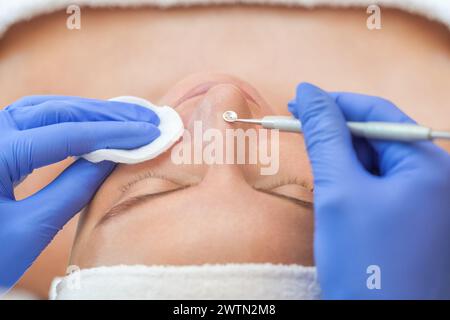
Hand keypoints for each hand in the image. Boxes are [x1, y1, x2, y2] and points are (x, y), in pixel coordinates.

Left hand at [0, 96, 159, 289]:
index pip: (64, 134)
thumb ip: (74, 190)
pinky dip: (71, 118)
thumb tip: (114, 159)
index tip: (148, 133)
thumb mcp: (31, 229)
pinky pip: (37, 118)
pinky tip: (94, 123)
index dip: (112, 133)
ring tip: (128, 118)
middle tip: (146, 119)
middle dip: (106, 114)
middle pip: (56, 111)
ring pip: (47, 108)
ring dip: (90, 111)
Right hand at [289, 83, 449, 298]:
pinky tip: (332, 195)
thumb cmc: (367, 264)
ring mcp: (422, 202)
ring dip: (340, 162)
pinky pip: (375, 188)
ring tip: (316, 173)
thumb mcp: (339, 192)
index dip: (335, 104)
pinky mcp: (408, 220)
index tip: (297, 101)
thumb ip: (324, 136)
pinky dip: (349, 185)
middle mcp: (433, 179)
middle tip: (297, 133)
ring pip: (373, 164)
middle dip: (336, 136)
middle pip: (377, 138)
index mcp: (429, 165)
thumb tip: (308, 92)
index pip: (378, 115)